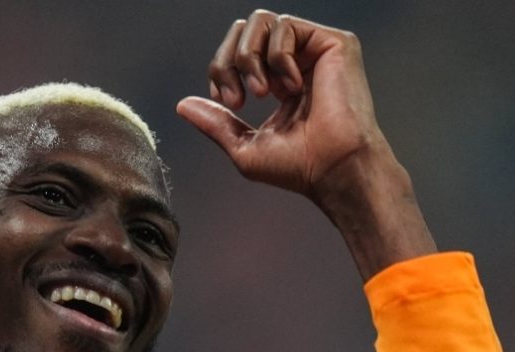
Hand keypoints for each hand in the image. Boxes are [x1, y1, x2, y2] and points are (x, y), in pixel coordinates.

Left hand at [178, 10, 435, 278]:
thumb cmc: (296, 166)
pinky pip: (285, 26)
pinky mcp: (333, 43)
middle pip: (245, 30)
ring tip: (261, 93)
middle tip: (236, 98)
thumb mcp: (243, 146)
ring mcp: (314, 51)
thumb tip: (182, 104)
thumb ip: (215, 123)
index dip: (220, 71)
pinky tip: (292, 88)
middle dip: (228, 61)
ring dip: (249, 58)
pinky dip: (277, 58)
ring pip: (261, 20)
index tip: (228, 102)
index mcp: (278, 83)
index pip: (237, 53)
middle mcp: (297, 63)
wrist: (332, 169)